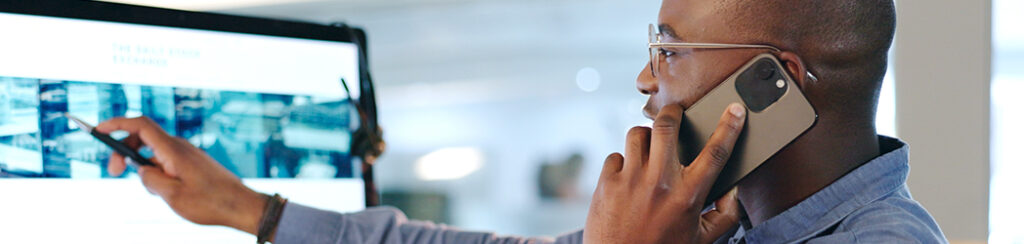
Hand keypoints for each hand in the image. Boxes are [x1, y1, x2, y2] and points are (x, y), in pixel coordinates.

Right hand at [99, 117, 267, 234]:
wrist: (241, 206)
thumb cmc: (211, 203)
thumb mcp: (173, 196)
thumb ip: (150, 180)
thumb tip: (141, 170)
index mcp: (173, 150)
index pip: (140, 126)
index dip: (116, 123)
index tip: (97, 129)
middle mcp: (180, 147)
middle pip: (143, 138)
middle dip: (123, 151)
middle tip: (112, 173)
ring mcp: (187, 154)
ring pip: (153, 153)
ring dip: (142, 168)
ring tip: (157, 193)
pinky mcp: (192, 163)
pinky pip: (166, 161)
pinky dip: (157, 172)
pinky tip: (167, 192)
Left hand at [583, 103, 746, 243]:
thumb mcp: (702, 239)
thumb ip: (725, 215)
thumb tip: (733, 191)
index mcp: (688, 196)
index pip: (716, 152)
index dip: (730, 126)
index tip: (735, 109)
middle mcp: (660, 183)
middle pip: (667, 126)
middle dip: (673, 112)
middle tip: (675, 113)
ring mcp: (630, 180)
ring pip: (638, 135)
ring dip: (646, 137)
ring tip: (650, 149)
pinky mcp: (607, 183)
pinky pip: (616, 156)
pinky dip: (623, 163)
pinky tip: (628, 177)